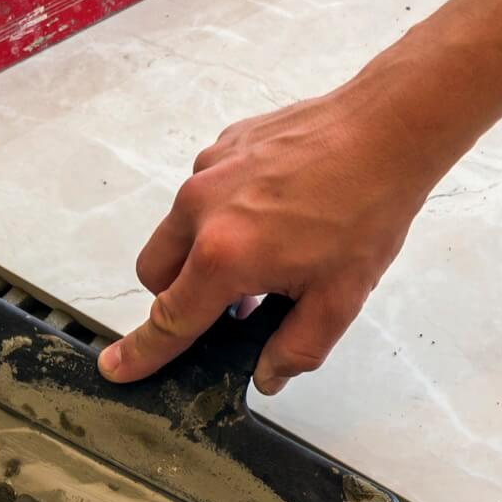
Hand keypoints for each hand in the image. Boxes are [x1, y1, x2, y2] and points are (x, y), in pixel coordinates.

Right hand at [96, 69, 463, 395]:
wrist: (386, 128)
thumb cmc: (367, 209)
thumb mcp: (340, 298)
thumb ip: (296, 348)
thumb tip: (267, 372)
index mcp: (223, 256)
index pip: (169, 319)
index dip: (141, 352)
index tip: (115, 367)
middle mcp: (200, 209)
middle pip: (156, 273)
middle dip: (178, 296)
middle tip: (233, 304)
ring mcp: (208, 170)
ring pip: (176, 229)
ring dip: (202, 252)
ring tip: (266, 252)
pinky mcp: (223, 143)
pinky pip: (202, 191)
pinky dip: (222, 212)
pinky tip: (276, 210)